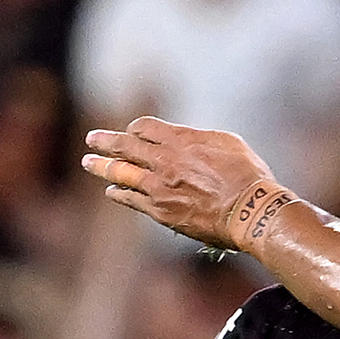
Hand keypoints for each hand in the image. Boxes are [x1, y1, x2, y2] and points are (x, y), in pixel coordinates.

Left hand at [82, 117, 283, 251]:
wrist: (250, 210)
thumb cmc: (248, 176)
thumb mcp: (229, 143)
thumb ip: (200, 138)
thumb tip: (187, 139)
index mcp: (180, 140)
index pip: (144, 127)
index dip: (136, 129)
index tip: (132, 132)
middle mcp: (164, 160)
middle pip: (124, 146)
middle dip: (105, 141)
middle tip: (93, 139)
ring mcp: (159, 187)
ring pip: (120, 172)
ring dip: (101, 166)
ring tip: (89, 163)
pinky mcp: (160, 211)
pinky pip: (130, 199)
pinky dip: (118, 193)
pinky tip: (112, 191)